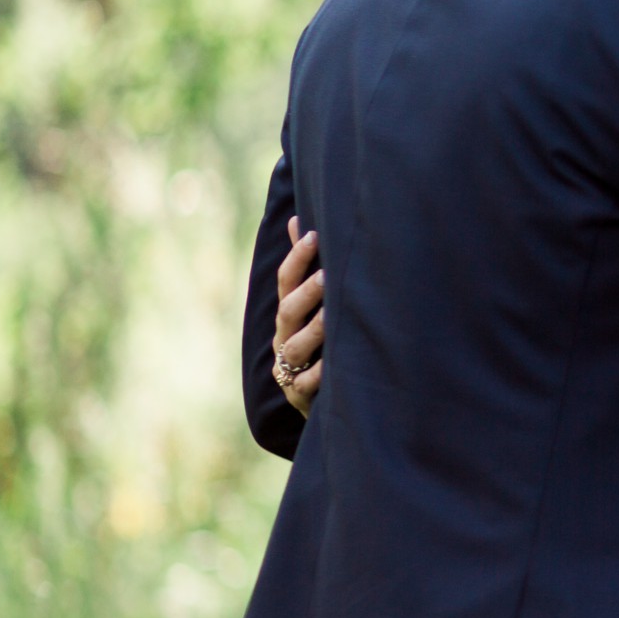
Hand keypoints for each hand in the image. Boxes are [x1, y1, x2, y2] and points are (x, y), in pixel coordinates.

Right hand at [273, 215, 325, 414]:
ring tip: (334, 315)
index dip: (297, 259)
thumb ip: (305, 266)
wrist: (315, 396)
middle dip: (307, 293)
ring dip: (315, 329)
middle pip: (289, 311)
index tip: (313, 235)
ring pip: (297, 347)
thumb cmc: (319, 341)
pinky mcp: (300, 394)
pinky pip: (307, 384)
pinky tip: (334, 364)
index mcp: (288, 314)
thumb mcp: (312, 305)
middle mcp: (284, 337)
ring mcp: (289, 367)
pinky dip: (320, 374)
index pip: (286, 282)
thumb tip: (298, 221)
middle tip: (327, 275)